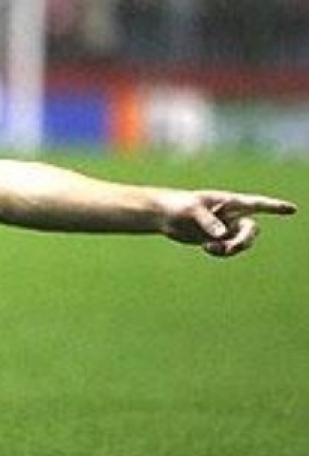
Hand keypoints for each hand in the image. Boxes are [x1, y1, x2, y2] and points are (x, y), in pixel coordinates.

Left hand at [159, 190, 296, 256]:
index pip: (257, 204)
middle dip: (244, 241)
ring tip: (210, 248)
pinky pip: (228, 250)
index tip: (292, 209)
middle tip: (230, 248)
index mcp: (229, 202)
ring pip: (241, 243)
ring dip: (230, 249)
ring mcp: (226, 228)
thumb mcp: (191, 210)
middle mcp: (231, 215)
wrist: (164, 215)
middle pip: (252, 230)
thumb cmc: (178, 205)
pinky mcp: (217, 239)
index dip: (275, 207)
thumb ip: (207, 221)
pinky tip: (206, 248)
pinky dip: (220, 252)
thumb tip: (222, 235)